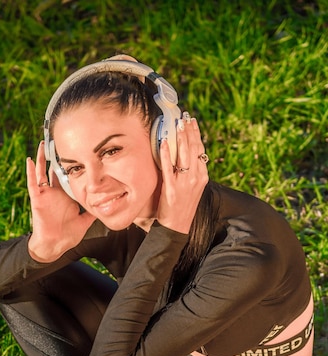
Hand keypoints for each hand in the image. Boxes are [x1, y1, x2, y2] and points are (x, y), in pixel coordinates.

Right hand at [26, 141, 95, 261]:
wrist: (55, 245)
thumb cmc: (68, 235)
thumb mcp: (85, 221)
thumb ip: (94, 212)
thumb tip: (108, 206)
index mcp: (65, 196)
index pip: (68, 176)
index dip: (71, 165)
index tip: (76, 150)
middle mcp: (55, 193)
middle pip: (54, 170)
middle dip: (56, 156)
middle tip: (58, 140)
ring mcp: (45, 195)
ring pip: (42, 172)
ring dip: (41, 158)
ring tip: (43, 143)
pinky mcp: (37, 199)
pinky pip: (32, 183)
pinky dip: (31, 172)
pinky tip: (29, 160)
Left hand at [156, 115, 208, 233]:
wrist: (177, 226)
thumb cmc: (183, 206)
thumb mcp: (193, 188)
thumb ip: (192, 172)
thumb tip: (187, 156)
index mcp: (203, 176)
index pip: (200, 150)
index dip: (196, 134)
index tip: (192, 122)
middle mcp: (196, 178)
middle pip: (194, 149)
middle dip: (189, 131)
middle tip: (184, 118)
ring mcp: (184, 183)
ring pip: (184, 155)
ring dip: (180, 138)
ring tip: (176, 124)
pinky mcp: (171, 189)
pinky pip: (168, 167)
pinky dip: (166, 153)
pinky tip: (164, 142)